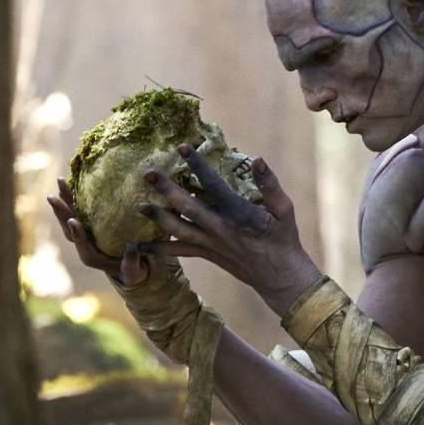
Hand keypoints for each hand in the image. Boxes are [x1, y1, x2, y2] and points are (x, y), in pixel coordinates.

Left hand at [46, 178, 151, 287]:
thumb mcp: (135, 270)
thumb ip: (132, 262)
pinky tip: (72, 181)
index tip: (73, 221)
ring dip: (64, 200)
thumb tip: (131, 247)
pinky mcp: (87, 225)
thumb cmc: (133, 270)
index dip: (77, 234)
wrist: (129, 268)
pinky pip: (77, 210)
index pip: (82, 245)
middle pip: (69, 229)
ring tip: (61, 181)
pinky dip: (73, 197)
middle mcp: (84, 245)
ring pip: (70, 217)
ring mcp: (84, 234)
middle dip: (61, 213)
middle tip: (53, 197)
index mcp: (92, 257)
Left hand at [136, 145, 321, 315]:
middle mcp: (220, 229)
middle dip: (166, 190)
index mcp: (239, 214)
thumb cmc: (284, 239)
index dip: (197, 165)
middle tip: (148, 174)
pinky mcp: (207, 254)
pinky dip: (158, 248)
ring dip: (158, 217)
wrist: (279, 276)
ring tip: (139, 207)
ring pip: (178, 230)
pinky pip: (179, 251)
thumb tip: (257, 159)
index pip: (213, 185)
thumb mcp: (285, 209)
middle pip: (187, 207)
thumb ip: (270, 185)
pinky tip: (138, 245)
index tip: (182, 147)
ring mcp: (211, 244)